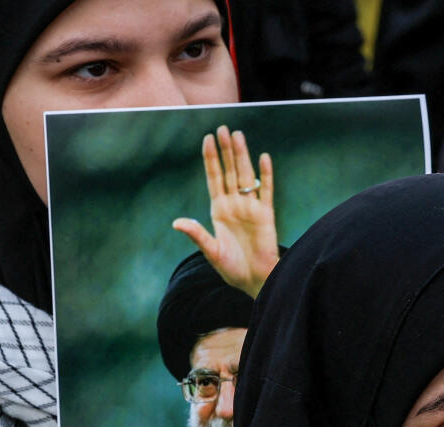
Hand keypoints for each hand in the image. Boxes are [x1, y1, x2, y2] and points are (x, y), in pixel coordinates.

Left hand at [172, 125, 279, 297]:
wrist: (255, 281)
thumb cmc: (232, 269)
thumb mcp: (211, 252)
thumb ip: (197, 234)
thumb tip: (177, 222)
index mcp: (219, 210)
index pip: (214, 178)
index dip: (211, 159)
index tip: (207, 139)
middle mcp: (235, 205)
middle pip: (230, 171)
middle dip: (226, 150)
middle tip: (223, 128)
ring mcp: (251, 208)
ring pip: (246, 176)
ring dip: (242, 156)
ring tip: (238, 135)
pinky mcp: (266, 215)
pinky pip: (266, 191)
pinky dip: (266, 175)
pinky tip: (264, 158)